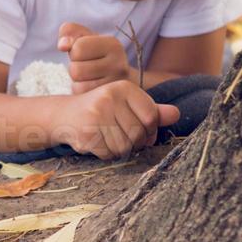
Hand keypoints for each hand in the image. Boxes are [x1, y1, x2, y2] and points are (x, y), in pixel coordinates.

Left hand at [58, 21, 133, 94]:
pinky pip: (82, 98)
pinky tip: (91, 89)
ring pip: (78, 86)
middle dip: (75, 68)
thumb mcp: (84, 37)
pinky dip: (81, 94)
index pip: (78, 48)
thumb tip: (62, 45)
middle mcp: (119, 65)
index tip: (86, 54)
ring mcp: (117, 87)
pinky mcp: (111, 102)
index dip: (74, 51)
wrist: (118, 80)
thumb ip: (70, 31)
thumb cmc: (95, 55)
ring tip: (89, 78)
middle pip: (76, 69)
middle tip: (87, 68)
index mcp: (113, 45)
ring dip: (78, 82)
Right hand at [59, 80, 179, 159]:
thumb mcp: (127, 105)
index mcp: (123, 88)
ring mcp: (96, 115)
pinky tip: (99, 143)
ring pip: (125, 146)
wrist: (65, 115)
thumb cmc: (103, 110)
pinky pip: (109, 153)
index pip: (151, 116)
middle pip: (138, 133)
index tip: (141, 130)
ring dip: (120, 149)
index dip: (150, 129)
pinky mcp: (87, 132)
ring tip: (110, 139)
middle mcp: (110, 98)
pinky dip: (107, 154)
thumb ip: (152, 110)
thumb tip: (176, 114)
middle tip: (124, 137)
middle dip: (135, 142)